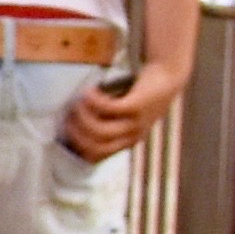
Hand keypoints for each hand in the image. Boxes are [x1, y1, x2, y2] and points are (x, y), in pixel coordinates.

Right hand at [59, 58, 183, 159]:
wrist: (168, 77)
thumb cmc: (141, 94)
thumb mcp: (126, 114)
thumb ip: (108, 120)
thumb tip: (76, 121)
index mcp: (127, 142)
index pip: (96, 156)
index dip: (77, 145)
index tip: (66, 130)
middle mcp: (132, 136)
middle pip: (95, 146)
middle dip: (76, 132)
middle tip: (68, 116)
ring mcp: (135, 123)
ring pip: (100, 130)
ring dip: (82, 117)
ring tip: (77, 102)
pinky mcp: (136, 106)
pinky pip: (108, 108)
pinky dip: (93, 100)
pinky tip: (89, 91)